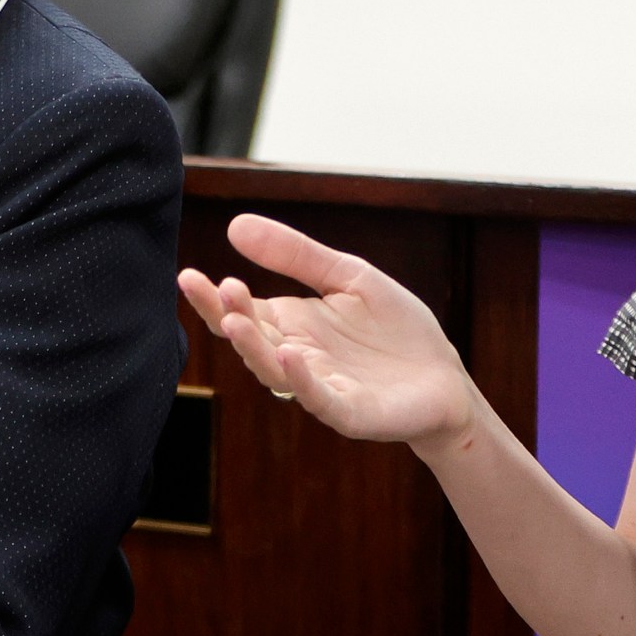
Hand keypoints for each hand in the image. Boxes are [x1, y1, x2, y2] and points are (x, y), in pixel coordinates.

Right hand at [177, 214, 476, 449]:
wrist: (447, 380)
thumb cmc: (397, 330)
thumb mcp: (349, 276)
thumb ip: (296, 255)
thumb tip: (235, 224)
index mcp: (289, 324)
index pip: (241, 310)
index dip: (212, 297)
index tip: (188, 275)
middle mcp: (294, 356)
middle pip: (249, 338)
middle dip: (228, 316)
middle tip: (217, 290)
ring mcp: (319, 385)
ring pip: (273, 370)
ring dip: (252, 347)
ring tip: (235, 322)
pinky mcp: (350, 412)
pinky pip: (319, 399)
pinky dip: (302, 381)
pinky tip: (291, 356)